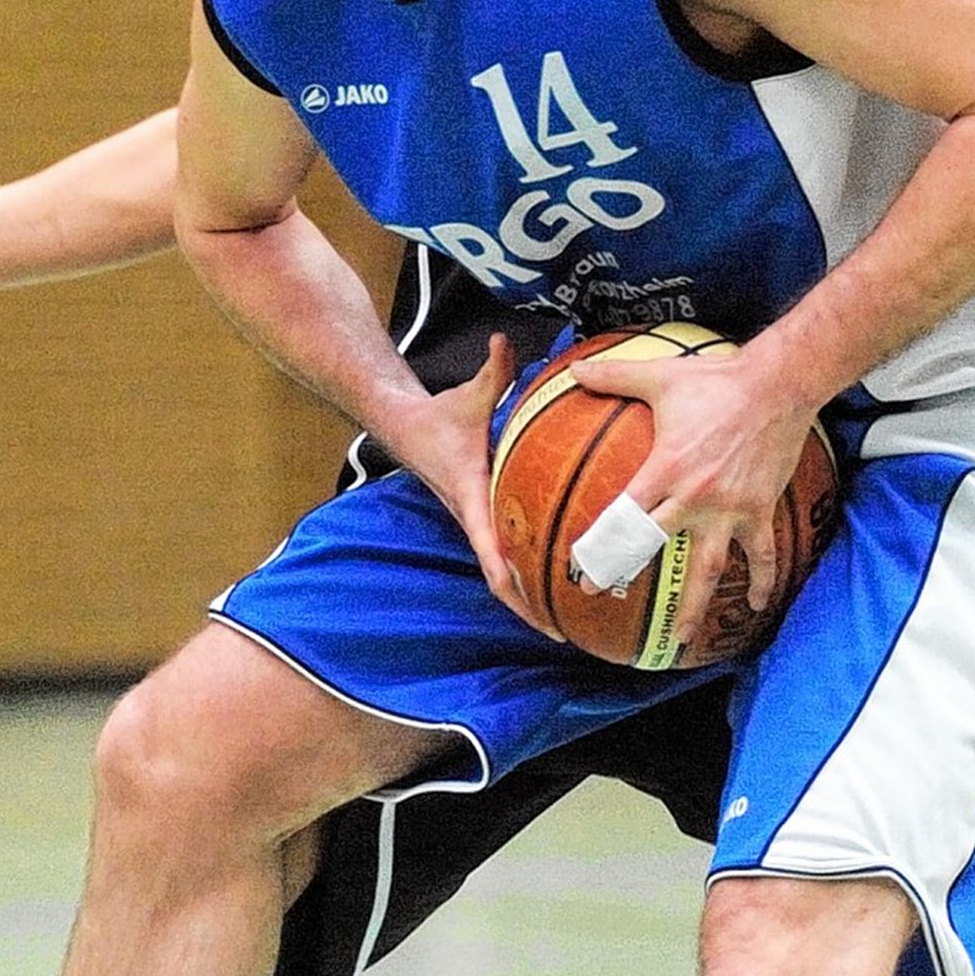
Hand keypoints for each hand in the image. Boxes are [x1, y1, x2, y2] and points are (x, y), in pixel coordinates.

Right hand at [406, 334, 562, 640]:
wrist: (405, 427)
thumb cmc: (440, 415)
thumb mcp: (470, 395)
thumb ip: (494, 370)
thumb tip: (505, 341)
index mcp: (471, 498)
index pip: (492, 554)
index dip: (517, 587)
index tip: (544, 613)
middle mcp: (474, 519)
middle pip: (501, 582)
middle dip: (531, 611)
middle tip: (568, 634)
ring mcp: (477, 524)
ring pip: (502, 575)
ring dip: (529, 600)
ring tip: (569, 623)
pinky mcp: (482, 520)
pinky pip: (504, 556)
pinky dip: (525, 575)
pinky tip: (555, 582)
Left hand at [572, 343, 814, 643]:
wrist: (778, 385)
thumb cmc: (716, 380)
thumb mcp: (659, 376)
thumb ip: (613, 375)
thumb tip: (572, 367)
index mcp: (665, 468)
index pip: (623, 514)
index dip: (599, 541)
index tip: (579, 564)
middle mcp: (695, 496)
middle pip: (655, 546)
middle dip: (626, 573)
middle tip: (602, 596)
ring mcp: (730, 509)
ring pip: (709, 569)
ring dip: (694, 605)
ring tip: (680, 636)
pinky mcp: (759, 509)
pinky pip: (760, 554)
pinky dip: (761, 581)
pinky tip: (756, 605)